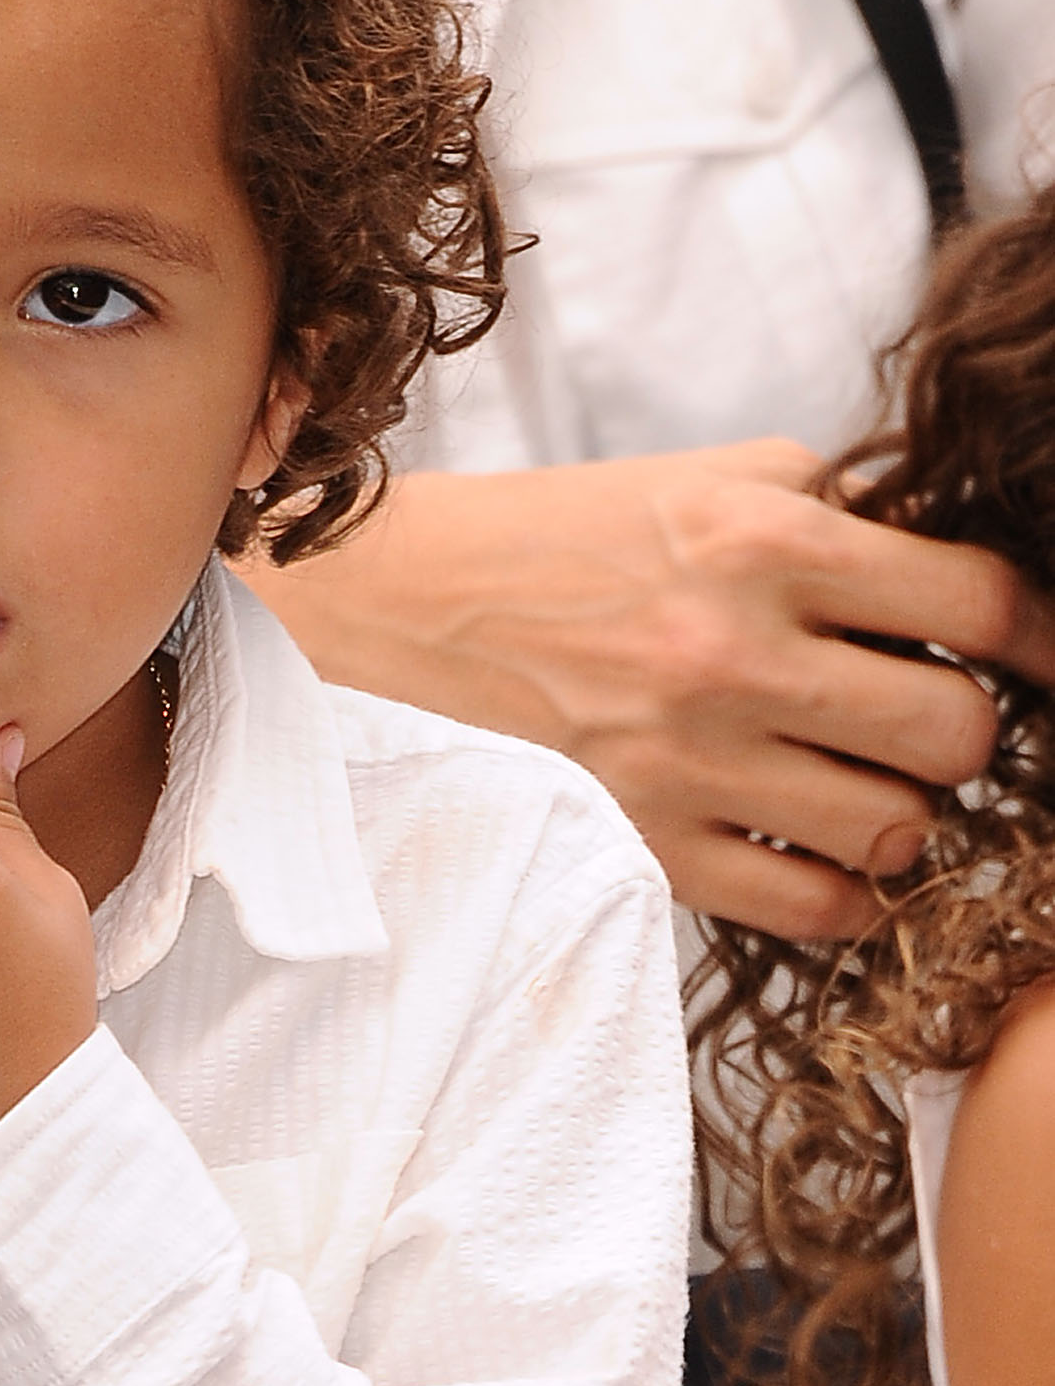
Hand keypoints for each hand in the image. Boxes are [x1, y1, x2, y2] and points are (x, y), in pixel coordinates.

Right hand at [262, 441, 1054, 940]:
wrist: (394, 608)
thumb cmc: (560, 536)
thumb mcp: (700, 476)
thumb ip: (834, 508)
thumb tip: (954, 571)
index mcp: (758, 537)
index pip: (976, 604)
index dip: (1034, 635)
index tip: (1029, 651)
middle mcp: (730, 651)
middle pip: (957, 735)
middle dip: (962, 733)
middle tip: (918, 718)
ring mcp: (685, 761)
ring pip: (897, 830)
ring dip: (901, 811)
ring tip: (857, 780)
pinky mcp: (644, 844)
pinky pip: (814, 908)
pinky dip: (842, 889)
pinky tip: (815, 847)